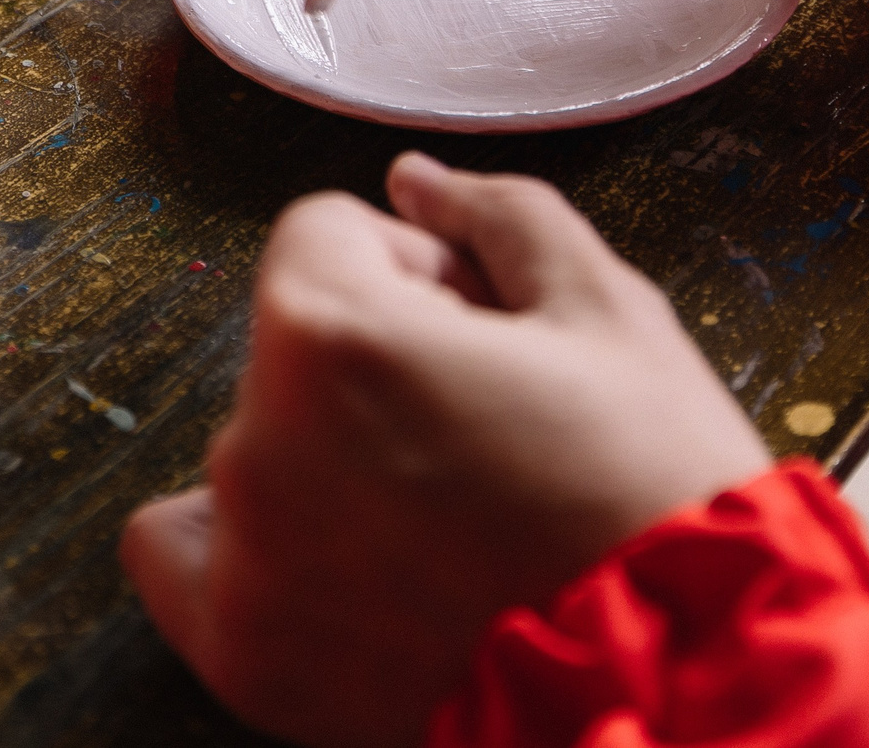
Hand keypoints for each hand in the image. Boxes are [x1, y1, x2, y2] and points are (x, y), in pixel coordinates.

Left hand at [122, 153, 769, 747]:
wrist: (682, 685)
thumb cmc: (654, 500)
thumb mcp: (612, 317)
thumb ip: (500, 216)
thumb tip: (418, 183)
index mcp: (332, 334)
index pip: (328, 234)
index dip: (424, 272)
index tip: (491, 334)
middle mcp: (258, 440)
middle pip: (296, 340)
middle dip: (383, 361)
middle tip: (492, 430)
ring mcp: (242, 556)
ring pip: (263, 439)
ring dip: (334, 449)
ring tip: (453, 516)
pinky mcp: (243, 653)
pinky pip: (186, 553)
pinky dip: (245, 541)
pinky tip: (342, 559)